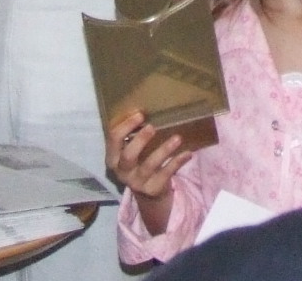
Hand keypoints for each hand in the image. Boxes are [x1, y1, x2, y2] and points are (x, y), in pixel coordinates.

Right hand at [107, 108, 191, 232]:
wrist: (149, 192)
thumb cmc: (140, 162)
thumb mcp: (132, 150)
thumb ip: (134, 134)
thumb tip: (148, 109)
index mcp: (114, 157)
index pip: (113, 140)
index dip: (125, 126)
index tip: (140, 114)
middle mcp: (122, 171)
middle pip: (128, 156)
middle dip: (140, 141)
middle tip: (152, 127)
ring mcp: (137, 182)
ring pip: (149, 166)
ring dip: (164, 150)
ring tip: (177, 138)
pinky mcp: (153, 189)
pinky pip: (166, 174)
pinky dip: (177, 162)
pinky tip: (188, 153)